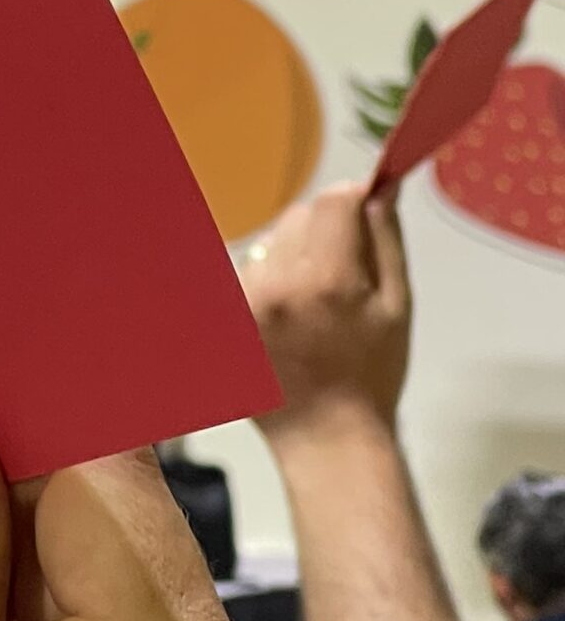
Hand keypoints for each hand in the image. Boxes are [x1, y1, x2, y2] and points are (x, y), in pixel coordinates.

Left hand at [240, 181, 409, 444]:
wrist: (324, 432)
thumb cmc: (372, 372)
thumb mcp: (398, 304)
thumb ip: (385, 240)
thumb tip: (377, 188)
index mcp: (327, 280)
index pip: (332, 203)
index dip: (353, 199)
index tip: (363, 210)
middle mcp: (275, 285)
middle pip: (296, 218)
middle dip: (321, 230)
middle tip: (340, 270)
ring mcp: (241, 303)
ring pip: (267, 245)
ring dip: (288, 256)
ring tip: (309, 301)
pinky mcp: (222, 319)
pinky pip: (241, 273)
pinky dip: (262, 280)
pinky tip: (283, 313)